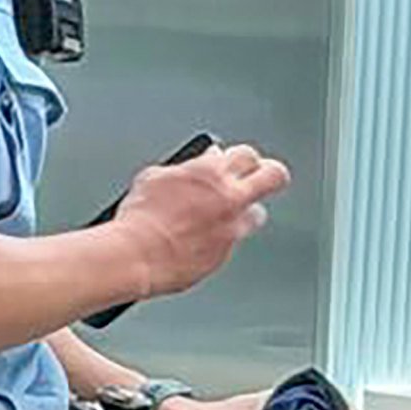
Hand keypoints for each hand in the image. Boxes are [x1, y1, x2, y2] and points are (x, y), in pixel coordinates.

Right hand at [116, 143, 288, 298]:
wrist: (136, 255)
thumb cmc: (140, 217)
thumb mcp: (155, 177)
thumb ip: (185, 169)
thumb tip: (196, 165)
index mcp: (210, 171)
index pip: (246, 154)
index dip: (242, 158)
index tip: (235, 162)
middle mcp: (229, 197)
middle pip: (274, 175)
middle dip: (270, 173)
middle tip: (259, 178)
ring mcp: (232, 227)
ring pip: (259, 213)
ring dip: (246, 211)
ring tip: (226, 214)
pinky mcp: (226, 253)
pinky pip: (234, 240)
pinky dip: (222, 238)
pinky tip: (202, 238)